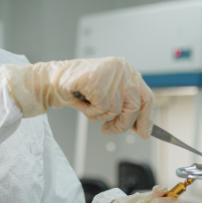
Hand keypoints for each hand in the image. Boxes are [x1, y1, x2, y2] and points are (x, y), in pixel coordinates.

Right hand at [0, 57, 153, 137]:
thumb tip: (139, 127)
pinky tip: (81, 101)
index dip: (146, 118)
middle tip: (107, 129)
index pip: (146, 97)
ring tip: (88, 105)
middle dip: (120, 124)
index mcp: (128, 71)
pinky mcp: (98, 79)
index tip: (143, 134)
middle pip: (133, 107)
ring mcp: (111, 72)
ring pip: (114, 110)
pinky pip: (100, 108)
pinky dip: (88, 111)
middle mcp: (123, 69)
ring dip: (98, 115)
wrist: (54, 79)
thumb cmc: (80, 88)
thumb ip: (124, 106)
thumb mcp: (108, 96)